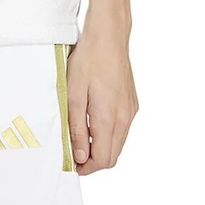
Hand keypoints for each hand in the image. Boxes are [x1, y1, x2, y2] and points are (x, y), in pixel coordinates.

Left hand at [66, 27, 137, 173]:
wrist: (109, 36)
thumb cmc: (88, 60)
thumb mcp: (73, 93)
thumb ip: (76, 128)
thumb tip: (80, 156)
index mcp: (108, 118)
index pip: (103, 160)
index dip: (87, 167)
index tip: (72, 163)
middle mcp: (124, 118)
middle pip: (112, 155)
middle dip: (93, 160)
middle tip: (74, 151)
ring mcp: (131, 111)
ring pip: (118, 142)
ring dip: (101, 146)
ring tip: (80, 133)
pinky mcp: (132, 103)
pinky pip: (122, 128)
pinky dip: (109, 132)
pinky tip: (93, 118)